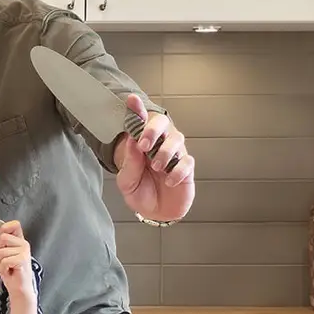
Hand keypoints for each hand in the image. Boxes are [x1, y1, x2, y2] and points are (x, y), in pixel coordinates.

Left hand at [0, 220, 34, 298]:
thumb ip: (3, 242)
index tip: (2, 240)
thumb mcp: (5, 254)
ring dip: (0, 263)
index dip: (4, 229)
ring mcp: (24, 252)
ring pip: (1, 252)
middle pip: (2, 238)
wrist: (19, 288)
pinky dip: (3, 269)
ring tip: (7, 267)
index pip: (14, 224)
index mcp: (20, 241)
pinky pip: (5, 261)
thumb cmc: (12, 272)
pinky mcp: (23, 260)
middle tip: (4, 260)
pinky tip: (10, 271)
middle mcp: (24, 244)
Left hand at [116, 94, 195, 220]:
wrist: (155, 213)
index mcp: (141, 143)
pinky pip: (186, 162)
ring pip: (177, 139)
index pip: (140, 122)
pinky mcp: (187, 168)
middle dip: (153, 130)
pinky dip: (177, 170)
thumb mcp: (127, 181)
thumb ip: (130, 162)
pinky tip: (169, 181)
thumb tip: (132, 141)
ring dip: (165, 151)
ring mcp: (175, 154)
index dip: (137, 109)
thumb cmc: (140, 192)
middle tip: (144, 145)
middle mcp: (160, 144)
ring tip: (156, 167)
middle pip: (162, 123)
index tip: (131, 100)